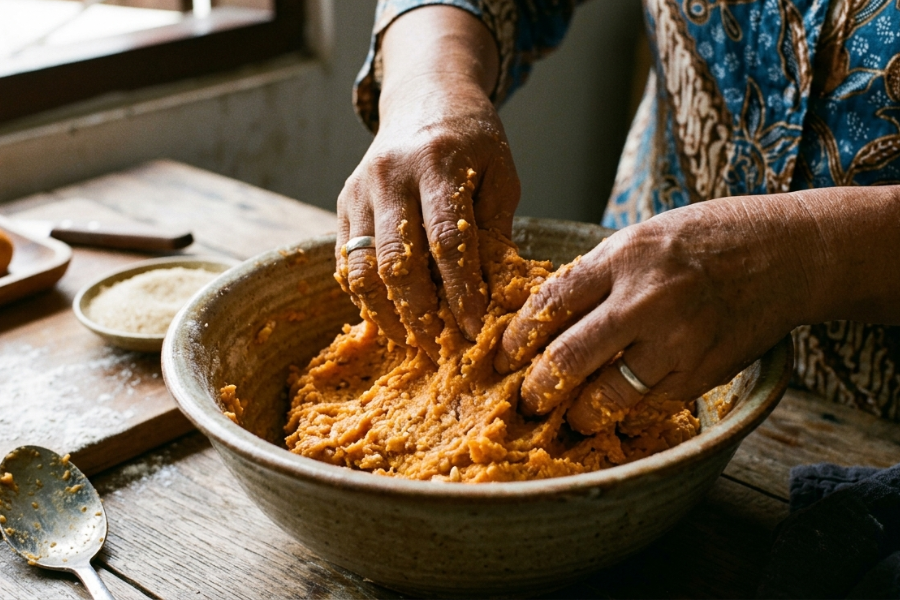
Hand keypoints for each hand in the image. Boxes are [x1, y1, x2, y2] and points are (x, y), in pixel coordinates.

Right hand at [336, 7, 516, 359]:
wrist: (423, 98)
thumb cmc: (472, 141)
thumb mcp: (499, 175)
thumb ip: (495, 231)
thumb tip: (496, 297)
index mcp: (439, 164)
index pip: (448, 242)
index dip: (461, 292)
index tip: (474, 329)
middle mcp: (391, 176)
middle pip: (398, 263)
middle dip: (422, 315)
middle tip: (444, 350)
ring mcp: (360, 191)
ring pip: (364, 270)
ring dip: (389, 315)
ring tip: (416, 342)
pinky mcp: (343, 204)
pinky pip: (348, 264)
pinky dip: (368, 298)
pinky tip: (392, 318)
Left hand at [495, 194, 827, 433]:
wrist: (785, 253)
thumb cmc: (706, 240)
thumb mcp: (642, 239)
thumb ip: (597, 276)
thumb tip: (547, 315)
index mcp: (622, 257)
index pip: (551, 303)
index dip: (518, 337)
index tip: (504, 356)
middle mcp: (646, 300)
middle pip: (569, 357)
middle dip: (538, 387)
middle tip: (528, 399)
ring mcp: (677, 340)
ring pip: (608, 394)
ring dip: (581, 412)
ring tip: (572, 415)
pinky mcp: (703, 371)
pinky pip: (651, 399)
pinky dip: (633, 402)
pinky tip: (624, 401)